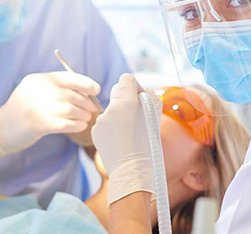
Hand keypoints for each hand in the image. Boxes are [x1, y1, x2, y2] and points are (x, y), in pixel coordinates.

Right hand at [0, 72, 100, 159]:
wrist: (0, 128)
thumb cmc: (24, 110)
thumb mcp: (36, 92)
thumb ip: (56, 89)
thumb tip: (87, 92)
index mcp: (39, 79)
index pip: (68, 77)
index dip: (85, 83)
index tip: (96, 89)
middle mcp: (38, 90)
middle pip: (72, 94)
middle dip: (86, 102)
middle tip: (93, 109)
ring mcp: (38, 107)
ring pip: (70, 109)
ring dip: (83, 114)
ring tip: (87, 118)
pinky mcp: (38, 124)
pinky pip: (65, 123)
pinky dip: (76, 125)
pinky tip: (80, 126)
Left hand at [92, 74, 155, 205]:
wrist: (132, 171)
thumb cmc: (148, 145)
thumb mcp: (155, 117)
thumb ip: (149, 98)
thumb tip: (142, 91)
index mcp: (126, 103)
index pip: (126, 79)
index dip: (135, 86)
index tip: (140, 98)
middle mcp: (110, 109)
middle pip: (117, 91)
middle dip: (127, 99)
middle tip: (137, 115)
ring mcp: (100, 121)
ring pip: (111, 108)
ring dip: (120, 115)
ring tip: (130, 133)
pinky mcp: (95, 131)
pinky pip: (105, 123)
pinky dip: (112, 128)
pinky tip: (120, 140)